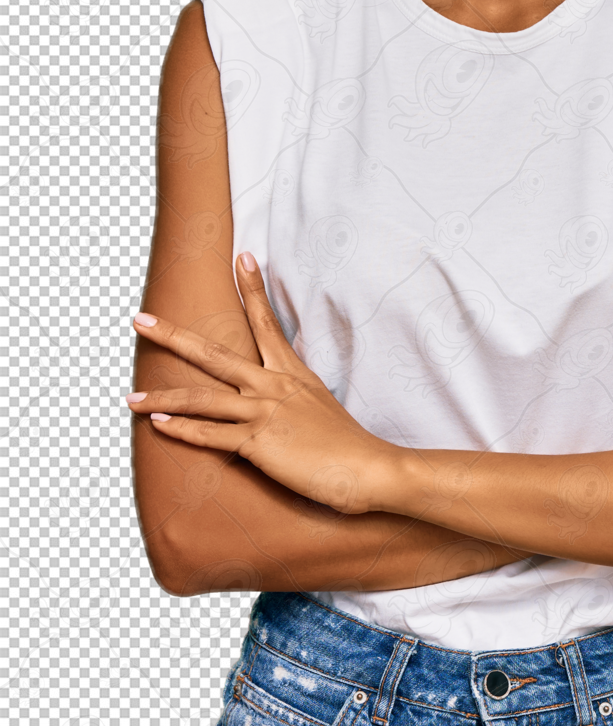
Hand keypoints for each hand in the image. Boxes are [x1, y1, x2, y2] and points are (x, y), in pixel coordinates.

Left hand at [127, 253, 394, 512]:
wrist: (370, 468)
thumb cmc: (350, 446)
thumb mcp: (322, 408)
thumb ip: (296, 398)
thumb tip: (282, 401)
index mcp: (292, 374)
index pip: (267, 322)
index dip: (253, 289)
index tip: (242, 256)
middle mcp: (273, 386)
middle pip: (214, 354)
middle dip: (172, 336)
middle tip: (139, 319)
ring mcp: (264, 413)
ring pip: (201, 399)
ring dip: (162, 398)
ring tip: (130, 398)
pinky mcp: (259, 443)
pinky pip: (211, 435)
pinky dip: (182, 430)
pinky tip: (158, 426)